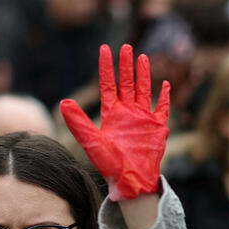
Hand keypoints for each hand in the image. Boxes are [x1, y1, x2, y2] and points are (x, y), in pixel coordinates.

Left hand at [61, 44, 169, 200]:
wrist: (130, 182)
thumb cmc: (109, 165)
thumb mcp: (92, 142)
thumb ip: (79, 123)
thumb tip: (63, 103)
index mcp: (111, 114)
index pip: (108, 84)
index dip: (106, 67)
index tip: (105, 49)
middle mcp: (127, 113)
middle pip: (126, 83)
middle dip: (126, 65)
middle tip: (126, 46)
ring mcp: (143, 118)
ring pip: (144, 90)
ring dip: (143, 74)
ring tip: (142, 56)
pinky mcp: (157, 127)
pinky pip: (162, 107)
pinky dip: (164, 96)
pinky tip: (165, 83)